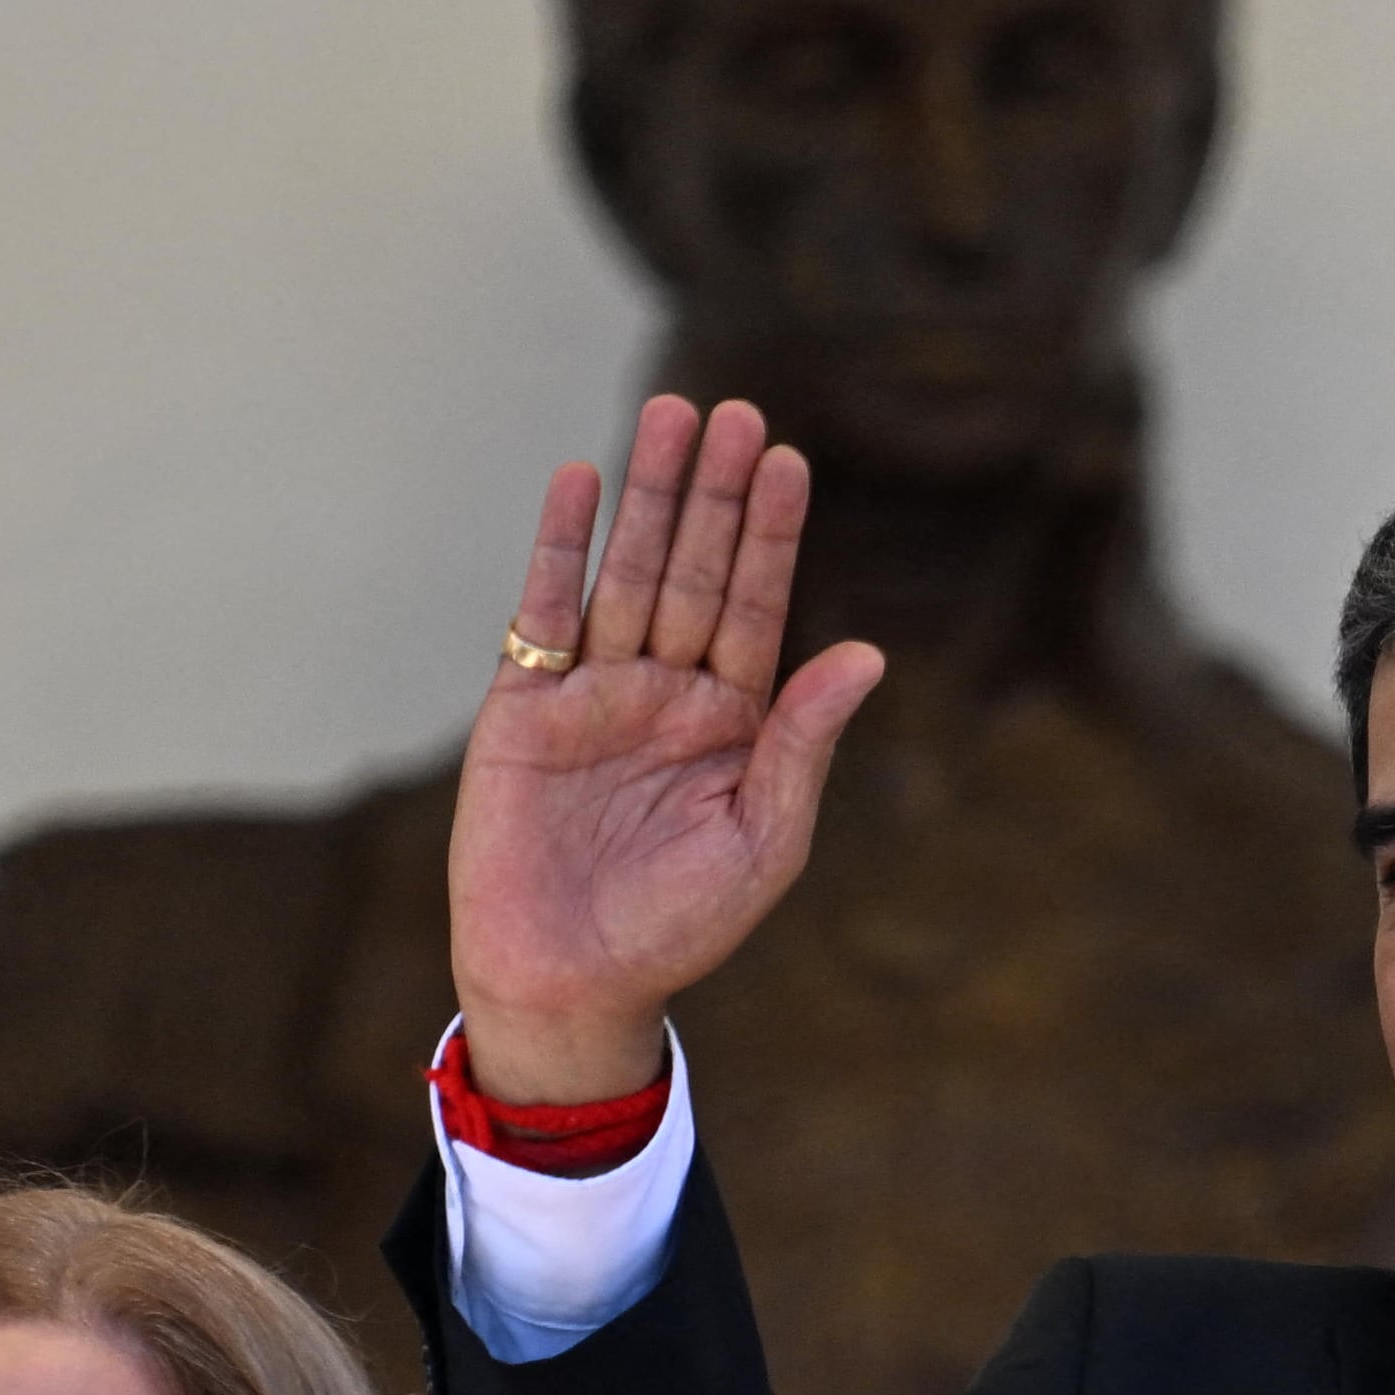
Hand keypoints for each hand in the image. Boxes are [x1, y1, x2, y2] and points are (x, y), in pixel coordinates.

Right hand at [445, 396, 885, 1100]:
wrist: (572, 984)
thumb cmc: (677, 928)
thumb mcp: (763, 839)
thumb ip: (803, 743)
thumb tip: (869, 653)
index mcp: (733, 723)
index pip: (757, 606)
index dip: (773, 534)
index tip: (789, 460)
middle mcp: (666, 693)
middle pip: (696, 570)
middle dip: (716, 493)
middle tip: (736, 411)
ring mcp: (594, 694)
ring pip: (626, 573)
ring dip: (648, 497)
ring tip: (670, 414)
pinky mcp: (525, 708)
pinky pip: (544, 613)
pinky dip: (558, 548)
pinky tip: (579, 482)